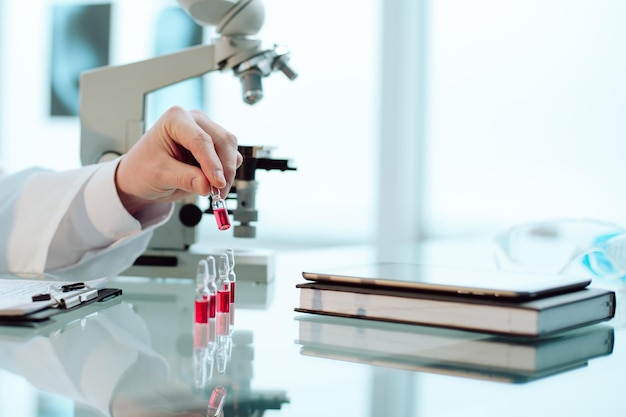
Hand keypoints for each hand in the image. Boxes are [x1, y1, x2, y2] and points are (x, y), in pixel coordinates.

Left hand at [115, 106, 242, 214]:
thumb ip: (184, 179)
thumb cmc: (143, 169)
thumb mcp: (159, 175)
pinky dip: (227, 173)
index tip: (217, 184)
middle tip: (219, 193)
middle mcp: (194, 121)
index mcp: (176, 119)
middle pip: (222, 141)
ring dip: (228, 172)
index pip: (201, 140)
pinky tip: (213, 184)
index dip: (212, 163)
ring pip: (230, 149)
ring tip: (214, 192)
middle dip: (224, 169)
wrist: (141, 176)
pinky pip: (230, 157)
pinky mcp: (214, 145)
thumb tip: (207, 186)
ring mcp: (206, 131)